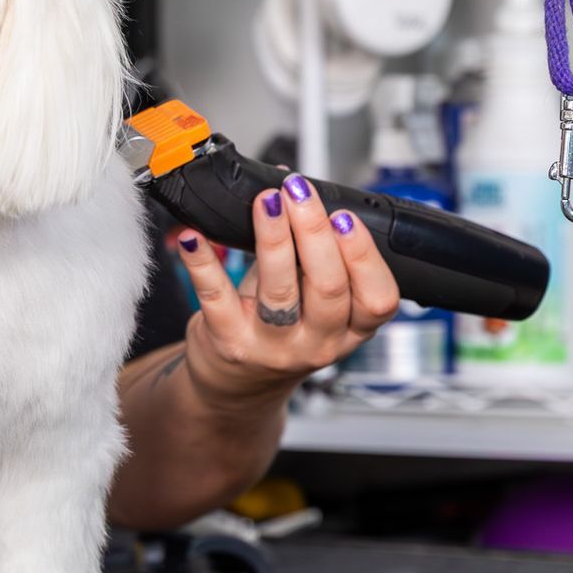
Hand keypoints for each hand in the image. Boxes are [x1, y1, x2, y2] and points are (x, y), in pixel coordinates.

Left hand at [172, 173, 400, 405]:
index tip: (346, 216)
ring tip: (267, 202)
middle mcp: (317, 343)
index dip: (365, 257)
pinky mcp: (228, 343)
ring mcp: (272, 347)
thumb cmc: (277, 334)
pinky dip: (203, 262)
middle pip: (328, 288)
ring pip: (279, 291)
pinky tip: (194, 236)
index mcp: (348, 331)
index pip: (378, 300)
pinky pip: (216, 296)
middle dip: (315, 232)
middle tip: (299, 192)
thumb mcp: (309, 302)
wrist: (234, 387)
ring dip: (273, 238)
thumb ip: (304, 251)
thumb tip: (289, 184)